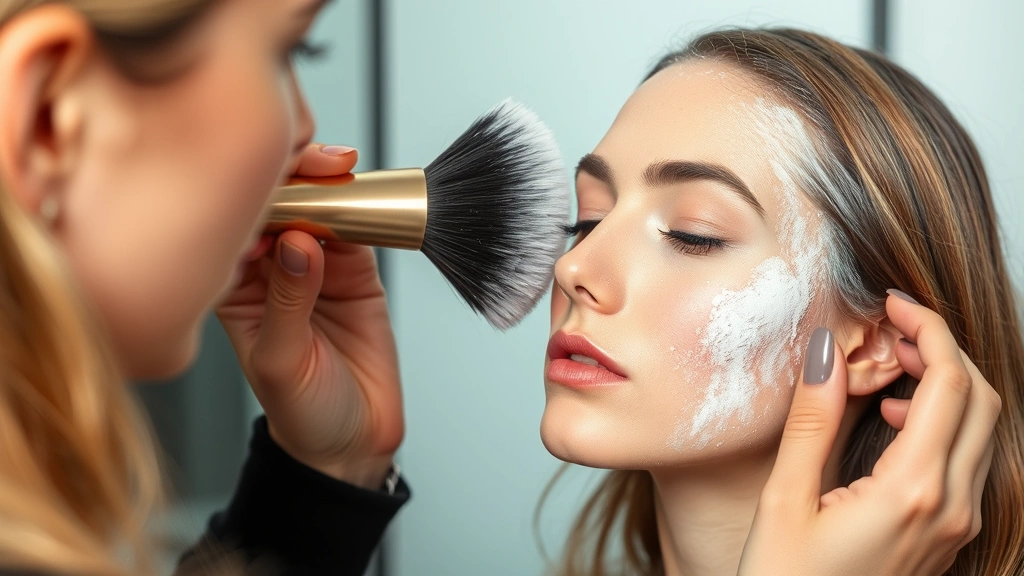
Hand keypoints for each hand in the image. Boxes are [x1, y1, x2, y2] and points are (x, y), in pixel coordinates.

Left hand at [217, 144, 403, 488]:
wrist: (353, 439)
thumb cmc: (300, 411)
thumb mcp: (281, 362)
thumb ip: (287, 301)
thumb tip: (297, 242)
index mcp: (232, 288)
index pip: (235, 226)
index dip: (251, 196)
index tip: (272, 181)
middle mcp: (269, 268)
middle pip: (277, 205)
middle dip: (295, 176)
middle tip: (321, 166)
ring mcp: (314, 266)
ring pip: (319, 207)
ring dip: (331, 186)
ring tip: (342, 175)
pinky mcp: (356, 270)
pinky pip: (359, 228)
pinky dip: (363, 208)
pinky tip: (363, 197)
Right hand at [738, 291, 999, 575]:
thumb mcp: (785, 498)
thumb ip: (813, 420)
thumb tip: (828, 350)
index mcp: (913, 492)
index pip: (950, 385)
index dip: (928, 330)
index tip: (892, 304)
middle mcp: (950, 507)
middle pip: (982, 400)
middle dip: (942, 350)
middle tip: (891, 329)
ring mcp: (955, 525)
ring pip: (982, 430)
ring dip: (945, 386)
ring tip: (888, 370)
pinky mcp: (946, 535)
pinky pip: (967, 460)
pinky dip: (941, 422)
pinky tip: (893, 422)